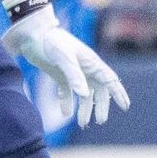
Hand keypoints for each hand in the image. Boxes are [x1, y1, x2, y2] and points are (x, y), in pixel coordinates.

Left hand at [3, 9, 127, 128]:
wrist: (31, 33)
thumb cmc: (51, 41)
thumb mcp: (63, 57)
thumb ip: (74, 75)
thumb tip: (84, 95)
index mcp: (91, 63)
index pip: (110, 80)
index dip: (119, 93)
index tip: (125, 107)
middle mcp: (85, 69)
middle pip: (98, 91)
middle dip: (101, 107)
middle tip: (100, 121)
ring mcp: (72, 73)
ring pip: (83, 95)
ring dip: (84, 108)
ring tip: (82, 124)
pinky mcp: (59, 75)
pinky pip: (66, 92)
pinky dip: (67, 102)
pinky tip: (65, 113)